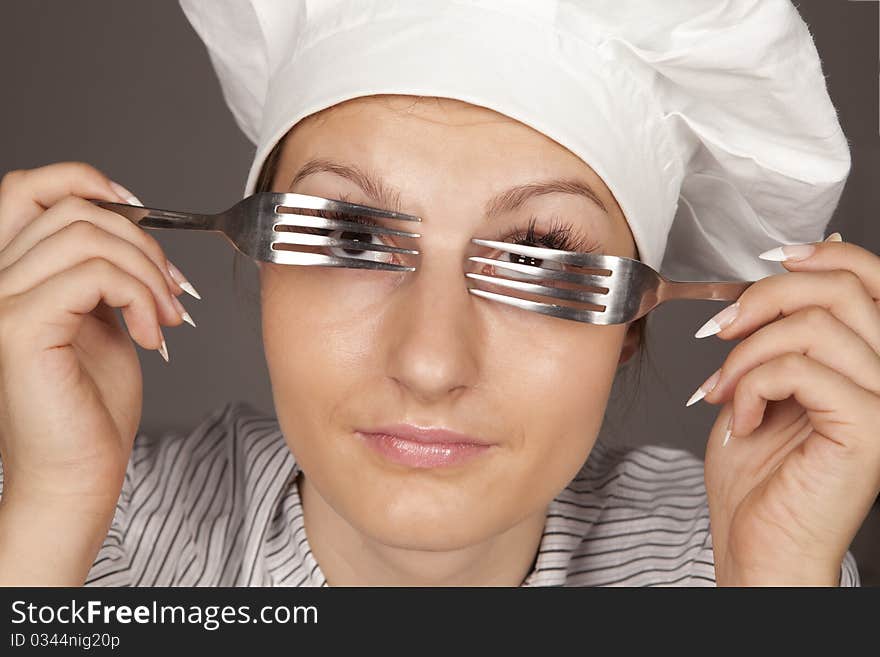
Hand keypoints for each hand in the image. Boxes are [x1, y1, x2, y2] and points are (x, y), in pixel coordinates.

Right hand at [0, 162, 192, 583]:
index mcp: (8, 274)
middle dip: (142, 242)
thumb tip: (134, 230)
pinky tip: (151, 335)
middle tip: (172, 291)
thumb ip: (101, 272)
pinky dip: (139, 295)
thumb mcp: (101, 320)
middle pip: (72, 209)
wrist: (78, 473)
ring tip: (166, 318)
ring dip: (148, 273)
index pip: (27, 189)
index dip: (86, 181)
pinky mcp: (19, 327)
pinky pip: (94, 274)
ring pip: (88, 237)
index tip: (141, 210)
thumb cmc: (91, 407)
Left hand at [692, 233, 879, 585]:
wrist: (758, 544)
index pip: (872, 279)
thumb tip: (794, 267)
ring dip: (746, 355)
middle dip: (763, 300)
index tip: (770, 261)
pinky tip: (741, 417)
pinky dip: (751, 386)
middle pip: (841, 289)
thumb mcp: (767, 383)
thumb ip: (787, 331)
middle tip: (721, 333)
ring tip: (724, 391)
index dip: (824, 254)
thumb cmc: (759, 474)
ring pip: (813, 326)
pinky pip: (798, 369)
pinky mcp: (870, 428)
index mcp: (874, 361)